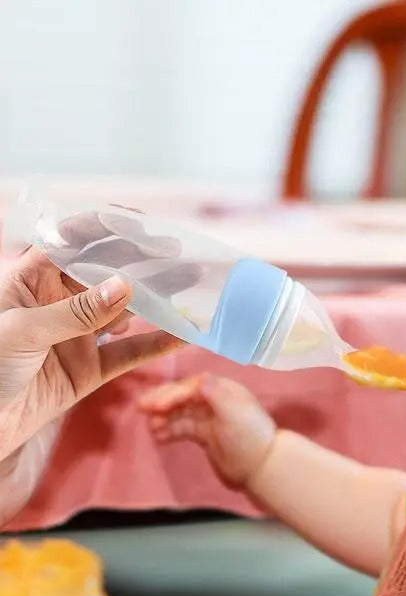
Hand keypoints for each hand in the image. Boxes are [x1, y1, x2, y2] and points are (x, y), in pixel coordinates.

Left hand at [0, 247, 181, 460]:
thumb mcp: (22, 331)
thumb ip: (76, 312)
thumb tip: (125, 286)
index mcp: (30, 281)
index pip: (72, 243)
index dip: (106, 228)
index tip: (143, 223)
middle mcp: (57, 304)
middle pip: (107, 275)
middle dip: (143, 264)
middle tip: (180, 256)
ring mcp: (76, 337)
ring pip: (125, 313)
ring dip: (158, 301)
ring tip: (191, 290)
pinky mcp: (89, 370)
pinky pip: (129, 354)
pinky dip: (157, 345)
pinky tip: (183, 335)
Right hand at [138, 373, 275, 485]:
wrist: (261, 467)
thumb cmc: (249, 436)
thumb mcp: (234, 414)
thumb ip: (217, 395)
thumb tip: (201, 377)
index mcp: (223, 390)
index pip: (191, 386)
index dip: (172, 394)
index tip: (156, 406)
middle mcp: (215, 400)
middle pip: (182, 397)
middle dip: (162, 401)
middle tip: (140, 408)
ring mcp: (209, 418)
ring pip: (180, 413)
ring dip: (163, 418)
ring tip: (150, 428)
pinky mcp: (205, 435)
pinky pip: (182, 428)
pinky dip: (169, 431)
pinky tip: (158, 437)